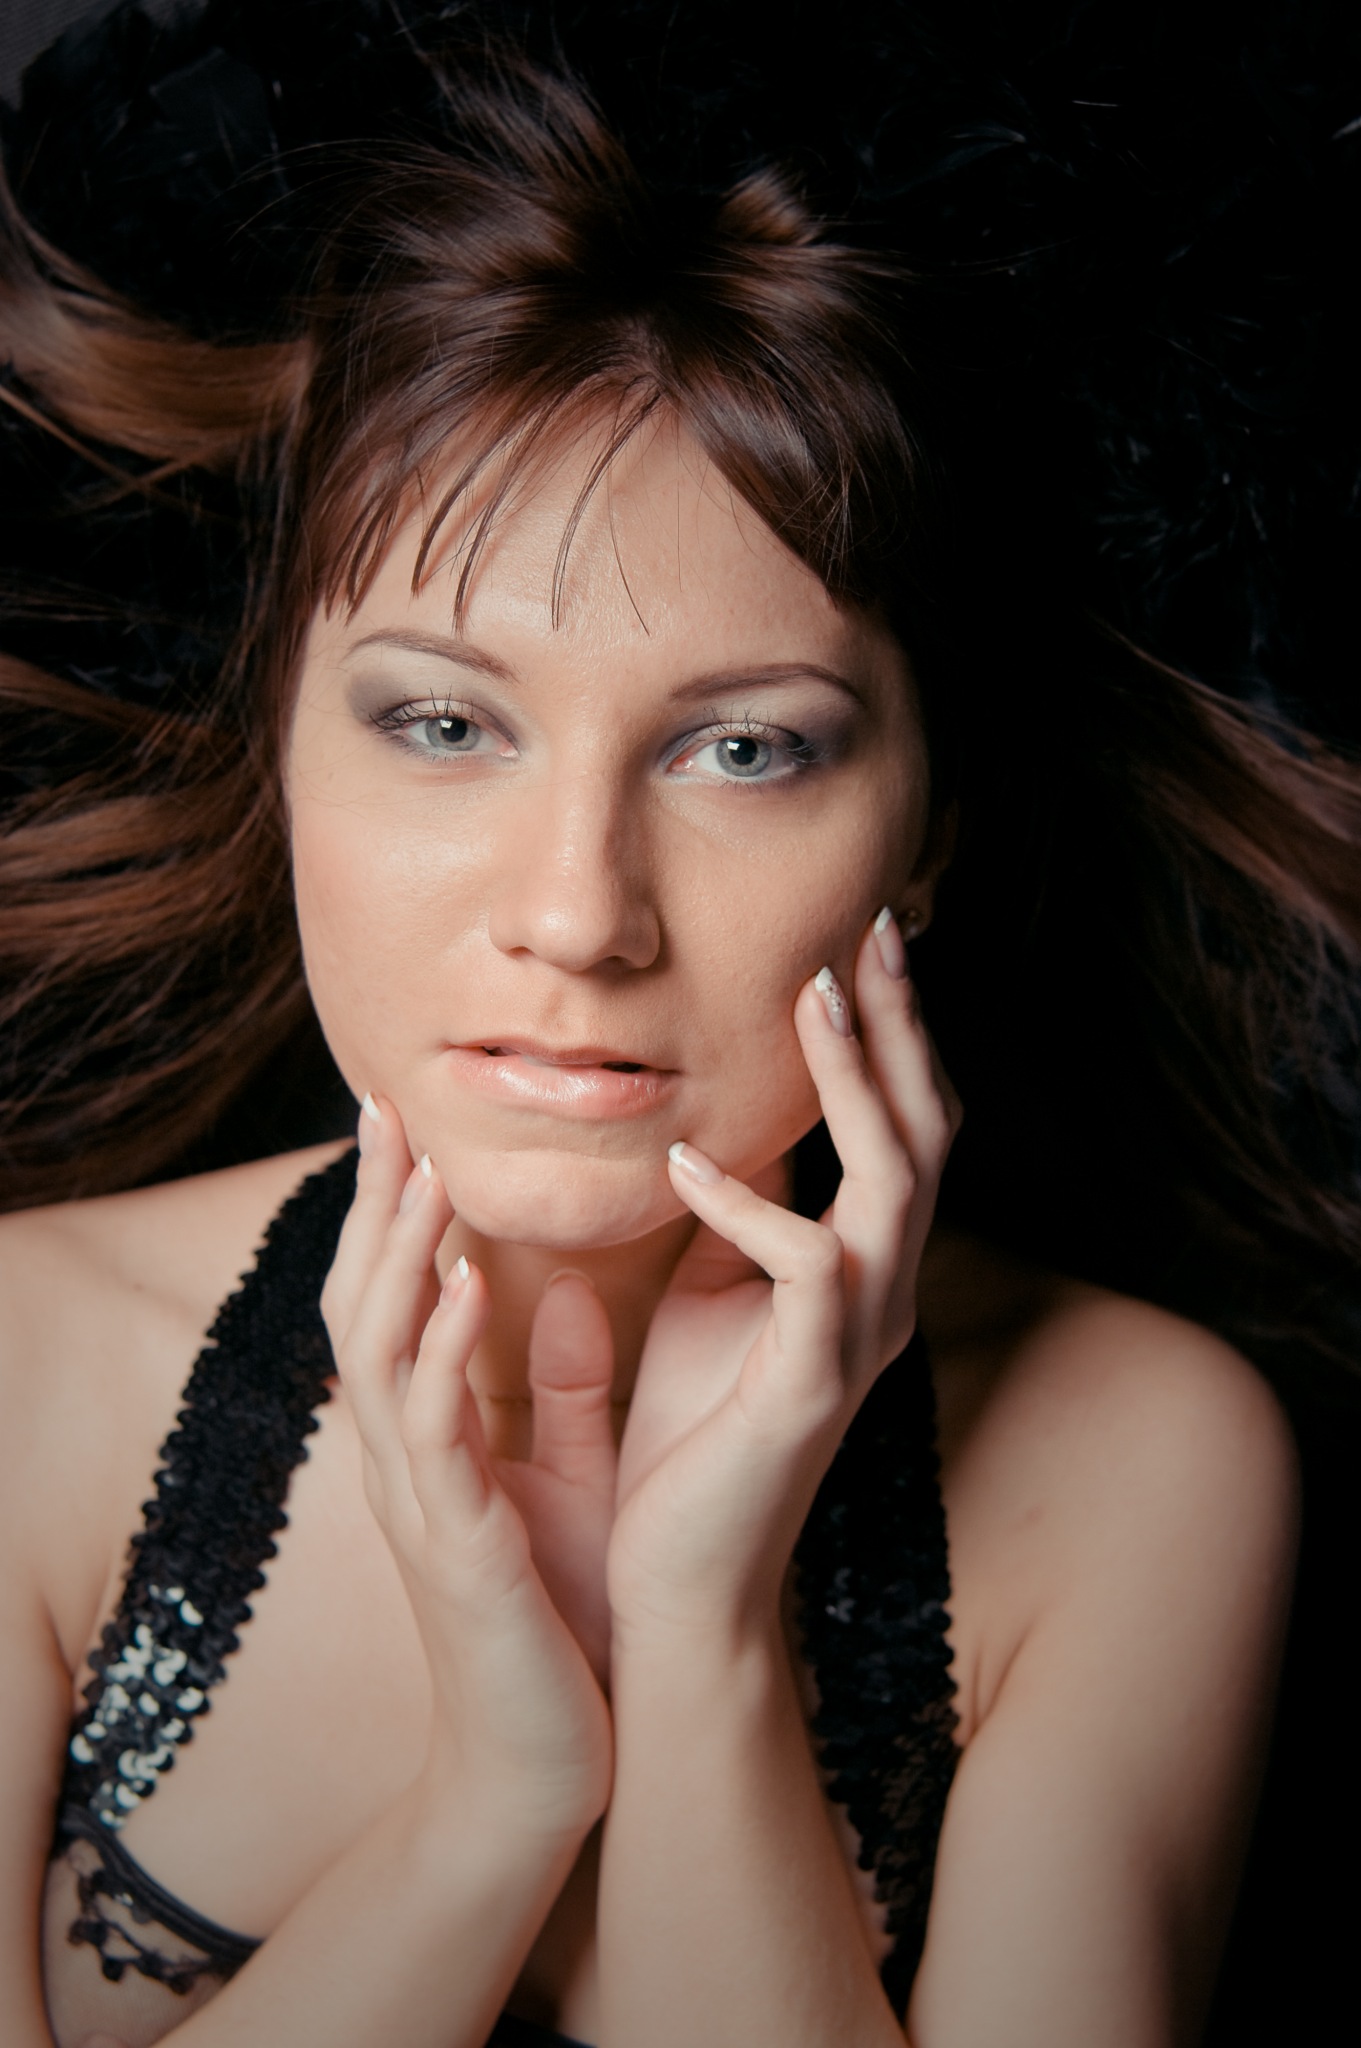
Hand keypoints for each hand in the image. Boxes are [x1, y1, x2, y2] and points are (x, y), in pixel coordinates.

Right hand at [321, 1102, 613, 1838]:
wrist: (544, 1767)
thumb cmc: (555, 1623)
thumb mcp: (561, 1482)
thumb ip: (556, 1391)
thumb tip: (555, 1288)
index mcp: (427, 1443)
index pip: (389, 1305)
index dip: (391, 1217)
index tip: (407, 1127)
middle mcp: (403, 1461)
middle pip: (359, 1307)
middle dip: (371, 1209)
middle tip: (383, 1110)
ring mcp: (416, 1502)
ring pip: (376, 1354)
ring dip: (398, 1258)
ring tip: (424, 1171)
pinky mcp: (454, 1544)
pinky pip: (431, 1429)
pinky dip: (439, 1349)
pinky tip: (461, 1285)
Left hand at [609, 911, 959, 1641]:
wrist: (683, 1574)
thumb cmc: (692, 1430)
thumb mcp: (714, 1294)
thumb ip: (739, 1214)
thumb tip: (727, 1127)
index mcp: (862, 1269)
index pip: (907, 1130)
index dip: (894, 1038)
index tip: (862, 944)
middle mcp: (882, 1294)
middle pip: (927, 1132)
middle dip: (901, 1027)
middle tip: (874, 929)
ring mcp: (856, 1338)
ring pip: (894, 1182)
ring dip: (855, 1083)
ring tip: (811, 998)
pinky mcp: (807, 1382)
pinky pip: (805, 1267)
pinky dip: (746, 1207)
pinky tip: (684, 1163)